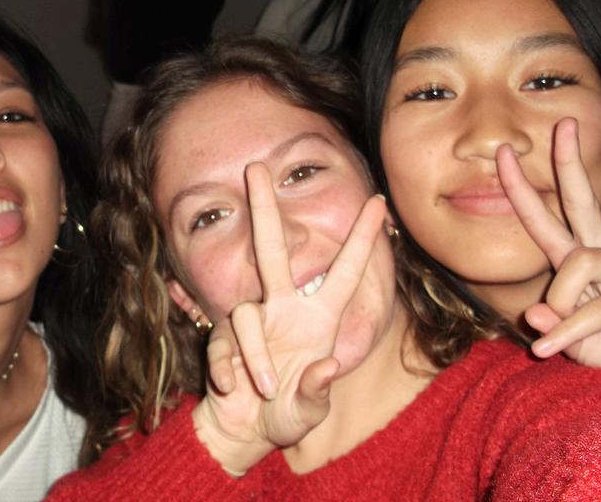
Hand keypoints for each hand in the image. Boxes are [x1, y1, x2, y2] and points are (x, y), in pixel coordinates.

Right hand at [193, 162, 386, 473]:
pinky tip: (233, 389)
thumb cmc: (285, 416)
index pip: (344, 272)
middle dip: (264, 210)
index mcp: (316, 320)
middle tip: (255, 168)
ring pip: (244, 315)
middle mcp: (282, 311)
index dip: (362, 239)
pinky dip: (227, 368)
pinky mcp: (221, 339)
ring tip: (263, 389)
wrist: (242, 432)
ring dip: (255, 356)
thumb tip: (327, 365)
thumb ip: (316, 393)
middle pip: (271, 251)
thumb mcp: (307, 413)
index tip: (378, 202)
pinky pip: (221, 344)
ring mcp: (251, 323)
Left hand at [496, 117, 600, 375]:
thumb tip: (534, 314)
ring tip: (551, 337)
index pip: (551, 218)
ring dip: (559, 299)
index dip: (525, 188)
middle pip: (584, 203)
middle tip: (564, 124)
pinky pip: (593, 310)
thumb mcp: (578, 344)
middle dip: (571, 163)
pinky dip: (565, 333)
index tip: (504, 155)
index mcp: (584, 263)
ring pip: (578, 261)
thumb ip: (557, 328)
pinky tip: (544, 349)